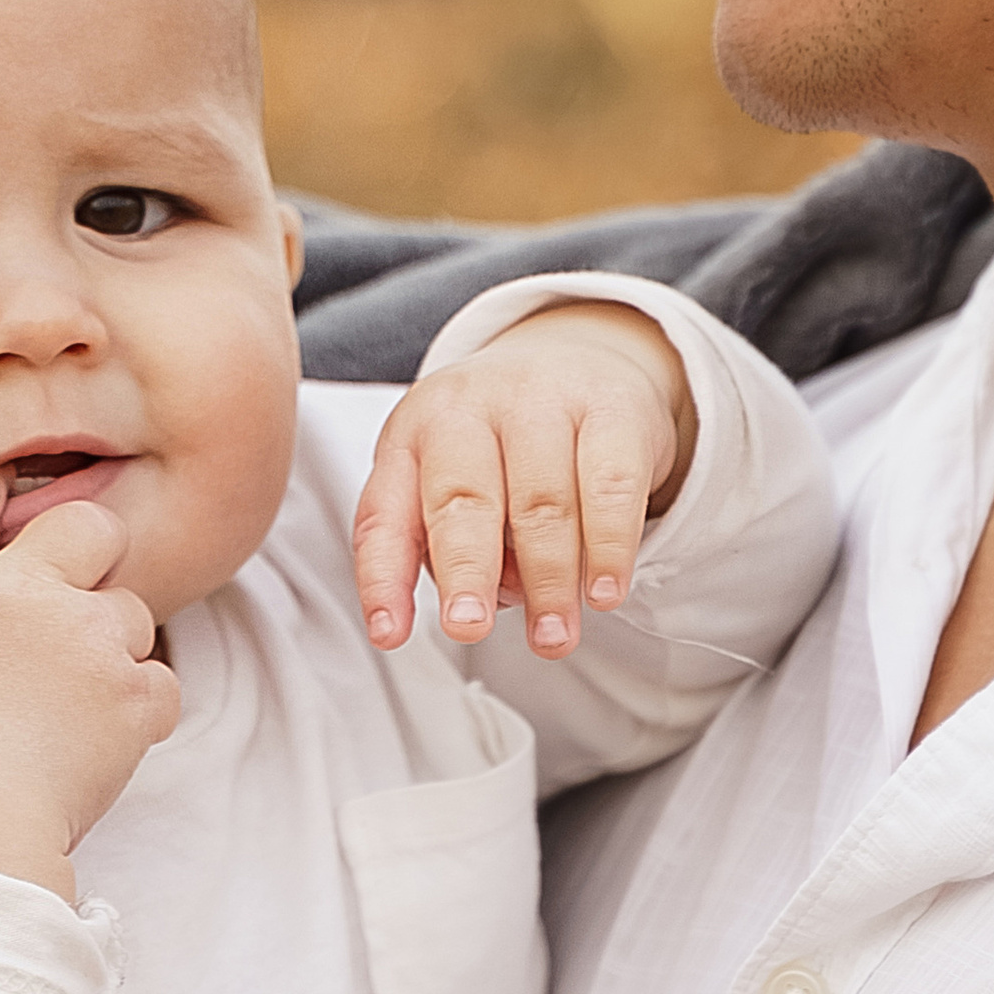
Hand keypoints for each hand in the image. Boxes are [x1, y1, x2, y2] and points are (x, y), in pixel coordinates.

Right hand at [0, 472, 180, 896]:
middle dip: (97, 547)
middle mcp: (24, 594)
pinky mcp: (129, 693)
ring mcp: (83, 638)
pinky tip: (103, 749)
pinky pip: (161, 686)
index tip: (5, 484)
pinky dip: (141, 716)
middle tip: (89, 590)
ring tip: (76, 714)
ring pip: (132, 614)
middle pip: (88, 525)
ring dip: (115, 654)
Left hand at [354, 298, 696, 656]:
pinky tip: (604, 592)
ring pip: (541, 500)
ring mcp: (541, 400)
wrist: (577, 357)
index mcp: (412, 435)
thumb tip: (496, 597)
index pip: (385, 513)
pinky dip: (607, 547)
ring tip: (553, 637)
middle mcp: (468, 408)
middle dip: (466, 571)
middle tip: (468, 628)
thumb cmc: (501, 445)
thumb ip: (453, 548)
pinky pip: (609, 486)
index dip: (383, 579)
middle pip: (464, 498)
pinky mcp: (611, 408)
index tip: (391, 635)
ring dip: (548, 580)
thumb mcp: (453, 482)